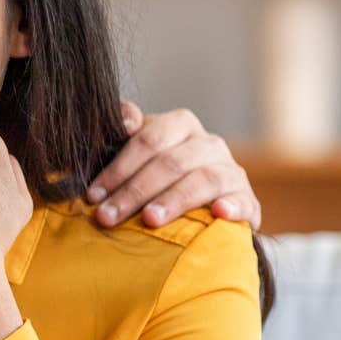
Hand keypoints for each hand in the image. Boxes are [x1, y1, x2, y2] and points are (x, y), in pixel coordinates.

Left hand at [88, 101, 261, 230]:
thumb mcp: (137, 151)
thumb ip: (123, 129)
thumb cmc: (157, 176)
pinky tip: (218, 214)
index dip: (119, 167)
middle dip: (134, 191)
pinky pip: (243, 200)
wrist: (202, 207)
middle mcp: (209, 144)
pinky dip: (232, 206)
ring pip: (203, 179)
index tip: (93, 195)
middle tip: (107, 216)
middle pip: (171, 162)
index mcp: (181, 126)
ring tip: (149, 220)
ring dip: (173, 200)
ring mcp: (231, 171)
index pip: (150, 139)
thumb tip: (124, 120)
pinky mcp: (247, 200)